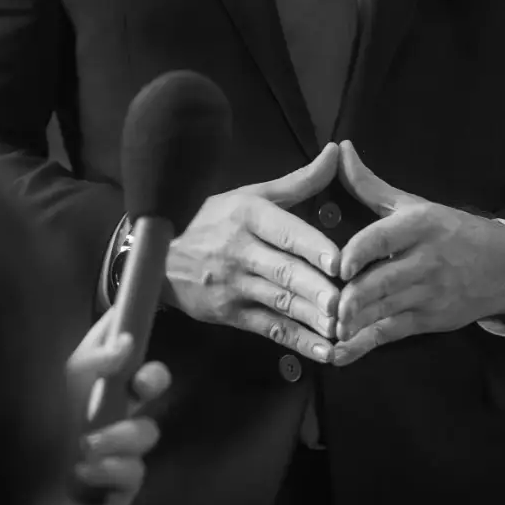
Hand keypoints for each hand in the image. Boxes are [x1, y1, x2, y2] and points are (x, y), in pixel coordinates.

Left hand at [64, 308, 171, 504]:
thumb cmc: (24, 449)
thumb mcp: (53, 395)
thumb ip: (90, 365)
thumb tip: (126, 342)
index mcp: (81, 388)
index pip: (110, 348)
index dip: (126, 325)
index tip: (141, 301)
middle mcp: (101, 414)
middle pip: (146, 385)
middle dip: (154, 378)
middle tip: (143, 382)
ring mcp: (114, 451)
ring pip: (147, 431)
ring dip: (119, 437)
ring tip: (85, 448)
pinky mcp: (120, 488)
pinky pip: (136, 471)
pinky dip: (111, 469)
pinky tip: (84, 475)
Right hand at [164, 143, 343, 361]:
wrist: (158, 255)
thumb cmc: (212, 219)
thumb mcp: (251, 195)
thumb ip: (299, 181)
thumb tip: (337, 152)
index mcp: (248, 216)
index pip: (284, 232)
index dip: (311, 247)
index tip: (339, 261)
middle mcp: (240, 251)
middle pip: (282, 272)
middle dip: (314, 289)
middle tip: (345, 303)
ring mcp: (233, 286)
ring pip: (279, 303)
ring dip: (311, 319)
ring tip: (342, 330)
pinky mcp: (230, 315)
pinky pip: (269, 329)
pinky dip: (298, 343)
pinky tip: (323, 352)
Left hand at [331, 141, 504, 366]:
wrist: (502, 267)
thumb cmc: (449, 231)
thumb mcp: (414, 204)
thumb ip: (371, 185)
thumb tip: (340, 150)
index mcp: (420, 226)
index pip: (387, 237)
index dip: (361, 252)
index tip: (339, 265)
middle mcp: (426, 260)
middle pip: (385, 281)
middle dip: (355, 298)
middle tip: (325, 305)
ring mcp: (429, 294)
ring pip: (386, 310)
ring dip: (355, 323)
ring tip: (326, 329)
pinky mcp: (428, 321)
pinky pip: (391, 334)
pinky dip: (364, 345)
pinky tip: (339, 353)